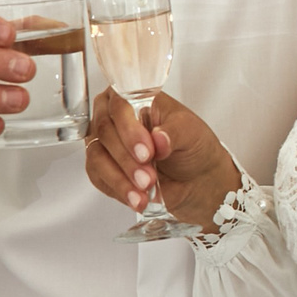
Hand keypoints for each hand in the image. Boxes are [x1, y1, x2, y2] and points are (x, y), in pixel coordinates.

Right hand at [85, 89, 242, 226]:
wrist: (199, 179)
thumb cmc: (193, 146)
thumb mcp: (191, 133)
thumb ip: (174, 132)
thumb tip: (159, 137)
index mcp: (136, 99)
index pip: (119, 104)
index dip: (129, 129)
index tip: (147, 151)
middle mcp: (116, 118)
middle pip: (104, 131)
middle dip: (126, 158)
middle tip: (148, 175)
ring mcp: (107, 144)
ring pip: (97, 157)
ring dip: (120, 177)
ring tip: (145, 190)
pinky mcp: (104, 168)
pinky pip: (98, 177)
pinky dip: (118, 190)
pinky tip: (137, 198)